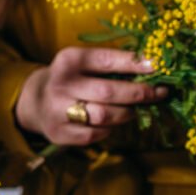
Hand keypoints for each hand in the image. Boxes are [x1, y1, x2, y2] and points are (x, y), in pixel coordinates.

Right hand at [15, 46, 167, 145]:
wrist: (36, 102)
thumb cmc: (72, 79)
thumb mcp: (84, 63)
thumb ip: (112, 64)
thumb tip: (152, 69)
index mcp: (69, 60)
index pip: (107, 61)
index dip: (134, 64)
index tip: (158, 66)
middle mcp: (60, 84)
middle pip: (108, 92)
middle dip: (139, 93)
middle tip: (159, 93)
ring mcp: (57, 111)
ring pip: (104, 116)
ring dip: (127, 113)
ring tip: (136, 109)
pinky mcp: (59, 133)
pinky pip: (95, 134)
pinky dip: (110, 129)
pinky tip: (112, 122)